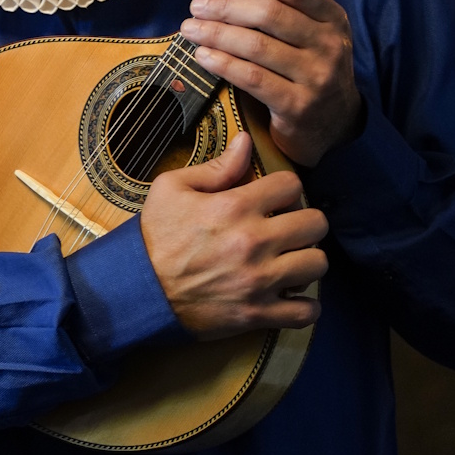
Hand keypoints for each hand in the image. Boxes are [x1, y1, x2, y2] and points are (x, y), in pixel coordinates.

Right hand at [137, 133, 327, 340]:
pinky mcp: (257, 313)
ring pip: (317, 264)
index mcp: (234, 206)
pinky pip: (307, 311)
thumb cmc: (154, 236)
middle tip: (287, 230)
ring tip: (289, 262)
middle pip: (316, 223)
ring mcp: (259, 280)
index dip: (285, 190)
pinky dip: (304, 305)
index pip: (292, 185)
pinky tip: (289, 296)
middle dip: (304, 222)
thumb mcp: (172, 189)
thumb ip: (216, 167)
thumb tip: (247, 141)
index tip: (274, 201)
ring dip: (306, 261)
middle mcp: (253, 242)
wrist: (137, 289)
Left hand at [182, 0, 363, 165]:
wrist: (333, 122)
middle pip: (271, 15)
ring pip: (257, 46)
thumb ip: (288, 5)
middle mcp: (330, 45)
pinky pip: (252, 79)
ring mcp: (316, 77)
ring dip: (217, 34)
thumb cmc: (310, 66)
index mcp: (333, 18)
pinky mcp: (297, 106)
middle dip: (226, 7)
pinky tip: (203, 56)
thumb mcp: (314, 31)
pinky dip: (223, 64)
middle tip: (197, 6)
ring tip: (191, 29)